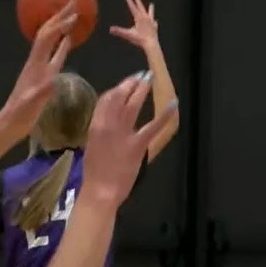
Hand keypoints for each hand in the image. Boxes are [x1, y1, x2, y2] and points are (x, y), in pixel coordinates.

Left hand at [0, 1, 75, 134]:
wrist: (11, 121)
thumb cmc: (22, 114)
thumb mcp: (32, 103)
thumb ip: (42, 92)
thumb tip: (54, 81)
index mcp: (35, 64)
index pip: (48, 38)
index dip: (60, 25)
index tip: (75, 13)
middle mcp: (36, 61)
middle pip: (47, 32)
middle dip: (59, 16)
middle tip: (73, 1)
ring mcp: (38, 67)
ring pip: (50, 40)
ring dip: (60, 25)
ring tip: (72, 14)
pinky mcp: (42, 74)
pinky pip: (54, 54)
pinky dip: (61, 44)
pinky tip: (68, 40)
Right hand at [79, 72, 177, 207]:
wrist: (100, 190)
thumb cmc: (94, 173)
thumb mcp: (92, 146)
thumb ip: (101, 132)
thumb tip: (110, 123)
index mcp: (95, 126)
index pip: (106, 100)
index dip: (117, 89)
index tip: (125, 84)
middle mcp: (108, 124)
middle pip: (120, 97)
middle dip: (131, 84)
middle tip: (141, 76)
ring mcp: (124, 133)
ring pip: (134, 105)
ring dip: (142, 90)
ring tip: (149, 79)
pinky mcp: (138, 144)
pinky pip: (153, 126)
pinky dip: (164, 115)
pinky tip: (173, 104)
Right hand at [109, 0, 158, 49]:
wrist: (151, 44)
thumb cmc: (140, 39)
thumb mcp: (128, 35)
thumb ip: (119, 31)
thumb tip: (110, 29)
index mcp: (139, 18)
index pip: (133, 7)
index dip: (129, 0)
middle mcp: (146, 17)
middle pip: (141, 7)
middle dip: (137, 0)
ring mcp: (151, 22)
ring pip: (150, 13)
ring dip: (150, 8)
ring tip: (152, 4)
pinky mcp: (154, 27)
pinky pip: (154, 22)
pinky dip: (153, 21)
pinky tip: (154, 21)